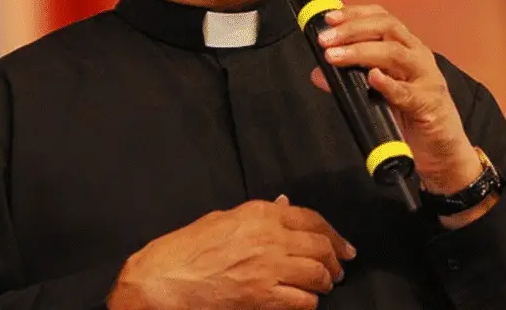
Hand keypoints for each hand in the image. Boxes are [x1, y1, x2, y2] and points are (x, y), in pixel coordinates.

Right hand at [107, 195, 355, 309]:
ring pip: (317, 274)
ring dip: (324, 282)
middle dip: (335, 259)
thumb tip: (286, 206)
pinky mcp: (262, 297)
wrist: (162, 281)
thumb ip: (259, 214)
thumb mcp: (223, 220)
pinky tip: (303, 302)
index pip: (311, 219)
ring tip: (323, 286)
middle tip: (338, 269)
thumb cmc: (185, 250)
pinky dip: (308, 303)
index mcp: (259, 214)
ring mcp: (268, 269)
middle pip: (320, 247)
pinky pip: (302, 301)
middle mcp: (269, 238)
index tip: (344, 246)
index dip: (333, 234)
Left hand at [311, 5, 483, 196]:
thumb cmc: (414, 116)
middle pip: (387, 28)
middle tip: (326, 40)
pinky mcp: (429, 104)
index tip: (330, 18)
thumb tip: (319, 74)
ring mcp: (426, 78)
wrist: (443, 150)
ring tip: (337, 57)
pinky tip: (373, 79)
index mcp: (407, 48)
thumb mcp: (379, 94)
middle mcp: (418, 56)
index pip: (382, 18)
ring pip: (395, 54)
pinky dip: (388, 84)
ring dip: (361, 52)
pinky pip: (407, 92)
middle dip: (353, 30)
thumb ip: (351, 81)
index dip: (355, 14)